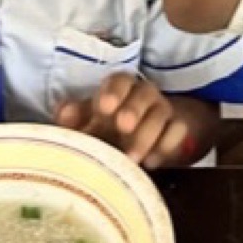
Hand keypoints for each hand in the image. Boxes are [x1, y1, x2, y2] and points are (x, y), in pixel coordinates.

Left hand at [54, 73, 203, 167]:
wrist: (134, 138)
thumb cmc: (104, 126)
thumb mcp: (86, 120)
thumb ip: (74, 116)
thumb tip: (64, 114)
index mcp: (119, 87)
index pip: (119, 80)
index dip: (113, 91)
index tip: (104, 107)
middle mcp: (143, 94)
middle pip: (144, 93)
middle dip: (134, 109)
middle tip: (123, 126)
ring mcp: (161, 111)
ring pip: (161, 114)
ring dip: (147, 135)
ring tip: (132, 157)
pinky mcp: (175, 129)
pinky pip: (178, 131)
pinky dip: (167, 145)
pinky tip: (152, 161)